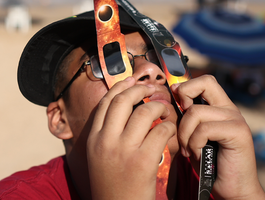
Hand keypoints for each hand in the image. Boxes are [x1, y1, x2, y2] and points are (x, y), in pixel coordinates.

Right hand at [87, 77, 176, 199]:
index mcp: (93, 138)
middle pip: (122, 101)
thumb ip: (107, 133)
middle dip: (140, 89)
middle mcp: (105, 141)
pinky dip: (169, 127)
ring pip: (144, 112)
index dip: (120, 87)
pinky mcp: (143, 161)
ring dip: (159, 107)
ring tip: (165, 111)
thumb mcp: (100, 156)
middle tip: (152, 89)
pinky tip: (171, 131)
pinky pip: (161, 131)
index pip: (105, 102)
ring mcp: (124, 150)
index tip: (132, 80)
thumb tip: (125, 108)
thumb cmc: (113, 185)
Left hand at [171, 75, 264, 199]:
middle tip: (182, 122)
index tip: (178, 107)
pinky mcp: (238, 132)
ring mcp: (236, 119)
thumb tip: (170, 94)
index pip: (203, 81)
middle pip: (205, 82)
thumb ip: (186, 117)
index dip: (186, 88)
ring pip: (196, 112)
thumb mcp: (192, 135)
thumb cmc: (208, 164)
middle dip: (185, 96)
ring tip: (188, 150)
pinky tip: (198, 155)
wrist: (232, 189)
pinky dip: (194, 143)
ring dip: (184, 134)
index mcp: (220, 107)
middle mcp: (230, 109)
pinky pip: (204, 128)